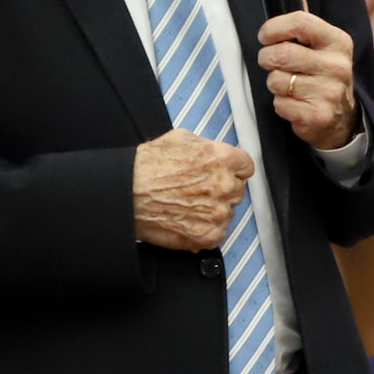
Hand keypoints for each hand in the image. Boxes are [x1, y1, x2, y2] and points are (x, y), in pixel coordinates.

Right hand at [133, 128, 255, 250]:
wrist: (126, 193)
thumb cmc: (146, 166)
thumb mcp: (180, 139)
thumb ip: (207, 146)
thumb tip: (215, 152)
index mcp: (221, 159)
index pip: (246, 167)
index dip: (234, 170)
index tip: (226, 174)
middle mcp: (224, 185)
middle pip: (238, 190)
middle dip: (222, 190)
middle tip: (198, 191)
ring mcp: (218, 213)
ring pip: (228, 213)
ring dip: (213, 211)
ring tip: (188, 205)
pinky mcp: (208, 235)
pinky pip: (218, 233)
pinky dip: (205, 230)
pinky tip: (187, 220)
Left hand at [257, 10, 358, 150]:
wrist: (343, 118)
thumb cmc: (323, 74)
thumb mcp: (322, 45)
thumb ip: (305, 21)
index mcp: (338, 41)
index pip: (300, 22)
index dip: (274, 28)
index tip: (265, 36)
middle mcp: (338, 66)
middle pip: (282, 54)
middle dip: (267, 58)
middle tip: (270, 62)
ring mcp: (330, 92)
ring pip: (277, 81)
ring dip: (274, 83)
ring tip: (288, 85)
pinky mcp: (318, 115)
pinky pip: (280, 104)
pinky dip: (280, 104)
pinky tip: (294, 103)